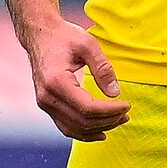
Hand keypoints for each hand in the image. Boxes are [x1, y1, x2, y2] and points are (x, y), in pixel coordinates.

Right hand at [26, 20, 130, 140]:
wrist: (39, 35)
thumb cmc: (63, 36)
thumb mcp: (87, 45)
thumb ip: (103, 69)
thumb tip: (116, 93)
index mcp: (56, 82)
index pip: (87, 108)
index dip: (110, 111)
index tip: (127, 105)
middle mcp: (47, 97)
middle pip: (82, 121)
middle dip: (108, 120)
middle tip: (127, 113)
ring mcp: (44, 104)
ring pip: (75, 128)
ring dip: (99, 128)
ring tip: (119, 120)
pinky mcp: (46, 105)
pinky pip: (66, 127)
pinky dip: (85, 132)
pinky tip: (101, 131)